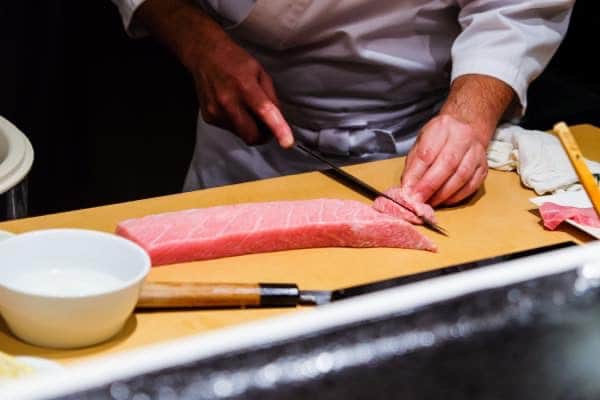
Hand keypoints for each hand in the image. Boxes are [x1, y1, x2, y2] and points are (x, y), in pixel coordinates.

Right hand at [134, 0, 293, 147]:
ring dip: (249, 128)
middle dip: (263, 136)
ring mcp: (216, 111)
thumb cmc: (235, 61)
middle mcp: (228, 101)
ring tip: (246, 110)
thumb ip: (271, 97)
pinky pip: (230, 129)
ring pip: (241, 134)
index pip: (264, 110)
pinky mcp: (208, 117)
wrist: (204, 55)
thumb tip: (278, 119)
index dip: (278, 128)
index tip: (287, 142)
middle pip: (251, 134)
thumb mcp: (260, 72)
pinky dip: (237, 124)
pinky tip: (233, 108)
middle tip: (267, 126)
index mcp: (245, 85)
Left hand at [401, 114, 489, 206]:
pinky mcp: (483, 167)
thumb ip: (414, 165)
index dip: (417, 174)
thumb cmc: (439, 138)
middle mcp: (463, 137)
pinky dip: (456, 196)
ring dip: (443, 194)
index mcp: (442, 127)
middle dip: (430, 186)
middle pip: (448, 164)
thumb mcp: (420, 143)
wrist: (467, 128)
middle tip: (418, 200)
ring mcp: (477, 152)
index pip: (428, 153)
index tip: (407, 190)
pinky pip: (472, 185)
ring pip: (462, 176)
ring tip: (429, 203)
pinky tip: (445, 201)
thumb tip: (408, 188)